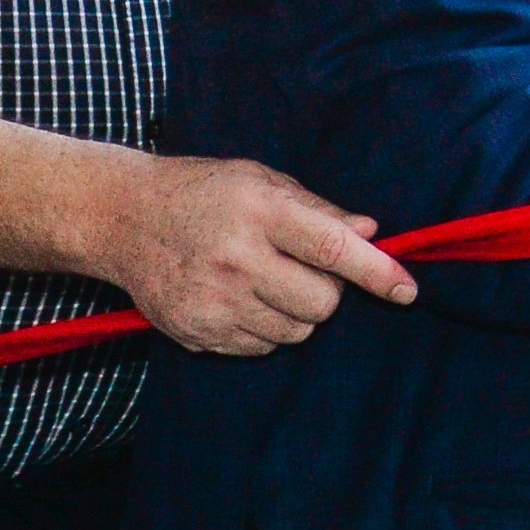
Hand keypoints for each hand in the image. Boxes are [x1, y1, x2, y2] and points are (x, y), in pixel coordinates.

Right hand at [89, 153, 417, 355]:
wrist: (122, 217)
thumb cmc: (203, 192)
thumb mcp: (260, 181)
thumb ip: (319, 210)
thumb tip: (370, 234)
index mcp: (260, 212)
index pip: (334, 250)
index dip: (377, 273)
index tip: (406, 290)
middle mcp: (237, 259)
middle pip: (321, 303)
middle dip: (327, 291)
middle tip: (301, 267)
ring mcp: (213, 301)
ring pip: (295, 332)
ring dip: (296, 312)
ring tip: (265, 279)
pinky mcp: (196, 332)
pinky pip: (261, 347)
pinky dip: (264, 328)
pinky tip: (238, 296)